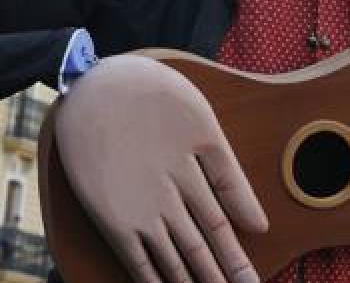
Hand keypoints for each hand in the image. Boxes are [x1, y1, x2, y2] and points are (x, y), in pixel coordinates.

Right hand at [55, 55, 268, 282]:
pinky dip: (153, 279)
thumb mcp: (200, 120)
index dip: (238, 256)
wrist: (91, 85)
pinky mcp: (111, 217)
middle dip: (223, 276)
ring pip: (175, 257)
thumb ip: (230, 174)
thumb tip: (258, 223)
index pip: (224, 221)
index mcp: (197, 167)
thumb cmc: (148, 91)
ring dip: (194, 281)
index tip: (252, 281)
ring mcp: (141, 208)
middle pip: (203, 244)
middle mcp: (173, 194)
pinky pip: (137, 259)